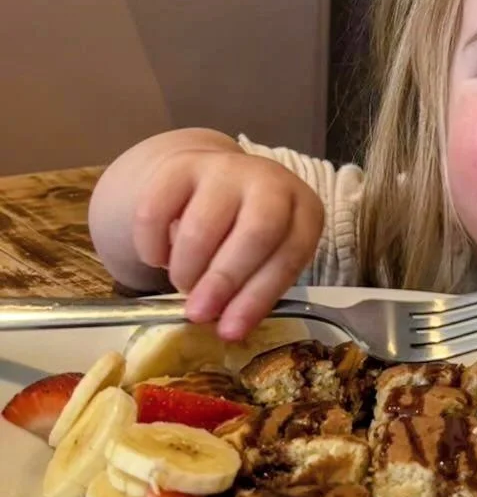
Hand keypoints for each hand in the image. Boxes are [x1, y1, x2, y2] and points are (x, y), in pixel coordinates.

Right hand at [131, 148, 323, 338]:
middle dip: (224, 280)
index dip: (258, 297)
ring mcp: (227, 169)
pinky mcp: (182, 165)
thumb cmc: (247, 234)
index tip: (230, 331)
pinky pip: (157, 209)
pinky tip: (159, 257)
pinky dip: (152, 244)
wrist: (214, 182)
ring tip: (183, 284)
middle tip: (198, 313)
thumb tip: (228, 330)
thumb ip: (253, 288)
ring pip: (203, 223)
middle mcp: (271, 182)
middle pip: (256, 231)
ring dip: (187, 267)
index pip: (290, 254)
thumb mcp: (265, 258)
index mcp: (304, 211)